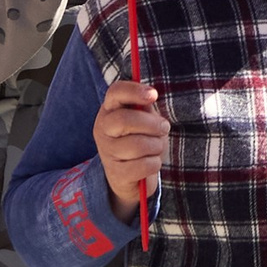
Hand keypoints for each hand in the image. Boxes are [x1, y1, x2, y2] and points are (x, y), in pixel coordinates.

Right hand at [97, 79, 168, 217]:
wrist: (131, 176)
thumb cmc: (140, 140)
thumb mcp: (143, 120)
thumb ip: (145, 106)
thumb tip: (151, 94)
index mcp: (109, 110)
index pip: (115, 92)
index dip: (134, 90)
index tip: (153, 95)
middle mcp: (103, 129)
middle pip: (124, 120)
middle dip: (152, 124)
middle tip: (164, 128)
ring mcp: (106, 152)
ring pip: (137, 145)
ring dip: (156, 146)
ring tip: (156, 147)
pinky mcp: (116, 174)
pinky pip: (143, 165)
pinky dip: (154, 164)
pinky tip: (151, 163)